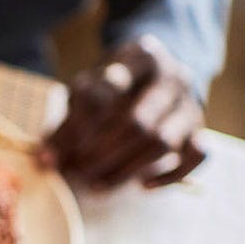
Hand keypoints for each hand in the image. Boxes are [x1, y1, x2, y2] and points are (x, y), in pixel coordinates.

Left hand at [43, 37, 205, 189]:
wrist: (157, 76)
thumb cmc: (112, 90)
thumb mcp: (85, 94)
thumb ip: (65, 126)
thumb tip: (45, 161)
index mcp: (139, 56)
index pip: (107, 91)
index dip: (78, 128)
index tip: (58, 153)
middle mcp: (171, 76)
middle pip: (137, 122)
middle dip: (101, 154)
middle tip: (76, 172)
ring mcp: (188, 102)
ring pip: (162, 141)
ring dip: (125, 169)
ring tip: (95, 185)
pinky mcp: (199, 127)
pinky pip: (198, 154)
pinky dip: (171, 174)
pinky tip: (143, 186)